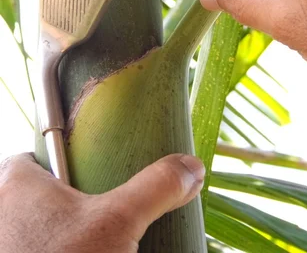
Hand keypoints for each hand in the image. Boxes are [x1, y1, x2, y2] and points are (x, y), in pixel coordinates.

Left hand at [0, 152, 203, 251]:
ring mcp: (9, 244)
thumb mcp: (118, 222)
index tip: (83, 168)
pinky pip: (34, 249)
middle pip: (36, 196)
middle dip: (65, 202)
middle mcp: (4, 214)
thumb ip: (155, 187)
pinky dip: (55, 251)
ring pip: (35, 229)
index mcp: (18, 186)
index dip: (56, 160)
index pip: (30, 159)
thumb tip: (192, 167)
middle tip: (96, 210)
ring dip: (60, 233)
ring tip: (91, 242)